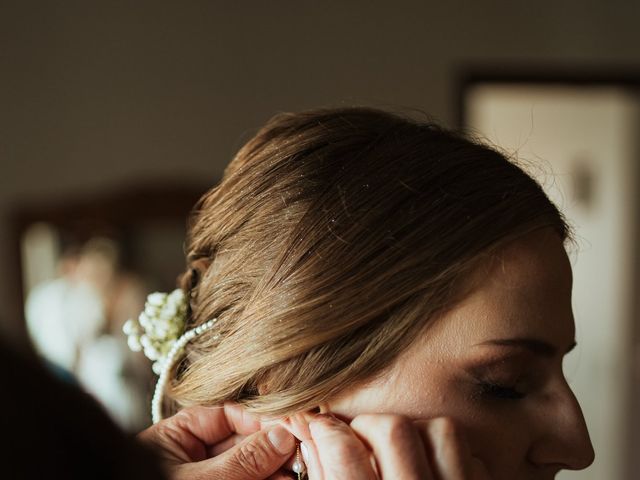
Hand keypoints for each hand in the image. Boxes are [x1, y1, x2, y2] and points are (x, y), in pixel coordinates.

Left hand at [137, 403, 296, 479]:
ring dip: (275, 470)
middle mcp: (193, 455)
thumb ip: (241, 460)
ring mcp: (206, 477)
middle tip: (301, 454)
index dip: (261, 419)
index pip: (228, 415)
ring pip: (249, 467)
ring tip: (298, 474)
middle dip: (273, 449)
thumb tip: (282, 437)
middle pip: (243, 441)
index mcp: (177, 437)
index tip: (291, 428)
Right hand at [302, 413, 490, 479]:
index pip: (344, 452)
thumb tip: (313, 440)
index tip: (321, 426)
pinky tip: (433, 469)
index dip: (326, 430)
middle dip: (370, 425)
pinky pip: (473, 455)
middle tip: (360, 436)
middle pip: (396, 429)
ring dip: (417, 432)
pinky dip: (451, 454)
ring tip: (402, 449)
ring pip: (441, 430)